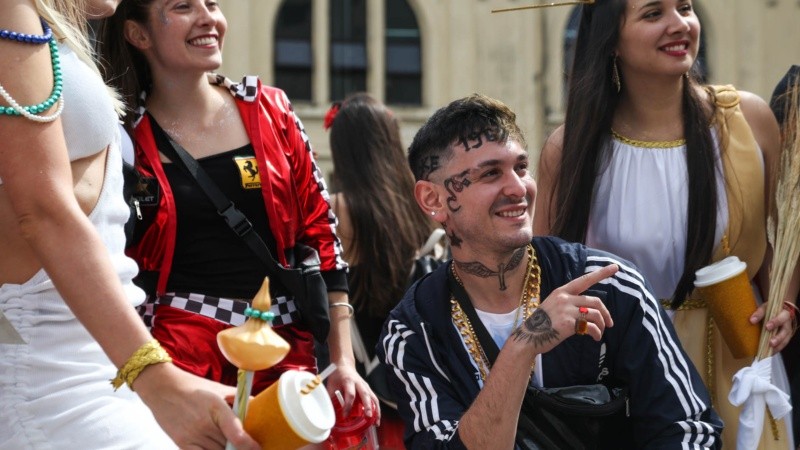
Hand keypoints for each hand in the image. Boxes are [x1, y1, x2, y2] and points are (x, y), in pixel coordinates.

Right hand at [134, 364, 259, 449]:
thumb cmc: (194, 387)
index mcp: (217, 408)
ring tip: (233, 446)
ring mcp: (192, 436)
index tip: (258, 448)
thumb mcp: (219, 389)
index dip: (249, 445)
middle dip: (239, 448)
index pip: (236, 434)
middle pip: (229, 447)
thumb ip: (239, 400)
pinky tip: (218, 449)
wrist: (163, 388)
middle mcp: (204, 424)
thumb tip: (259, 408)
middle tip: (248, 446)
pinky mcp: (182, 444)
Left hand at [325, 361, 380, 423]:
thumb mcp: (331, 384)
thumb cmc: (337, 375)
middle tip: (368, 417)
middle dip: (368, 407)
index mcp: (348, 380)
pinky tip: (376, 418)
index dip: (348, 405)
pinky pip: (374, 399)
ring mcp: (365, 385)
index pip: (350, 394)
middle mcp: (359, 382)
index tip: (345, 415)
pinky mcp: (368, 389)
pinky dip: (376, 409)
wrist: (344, 365)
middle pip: (365, 395)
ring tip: (376, 422)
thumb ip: (330, 397)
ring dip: (376, 410)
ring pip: (373, 397)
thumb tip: (329, 412)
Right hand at [531, 264, 616, 352]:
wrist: (529, 337)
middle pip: (595, 301)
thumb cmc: (542, 324)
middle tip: (609, 323)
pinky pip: (591, 326)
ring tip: (600, 333)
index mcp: (561, 291)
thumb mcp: (553, 305)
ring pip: (595, 313)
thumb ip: (569, 303)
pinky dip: (597, 333)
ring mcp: (566, 310)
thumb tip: (587, 308)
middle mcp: (565, 298)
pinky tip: (595, 337)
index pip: (585, 279)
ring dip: (602, 324)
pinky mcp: (568, 323)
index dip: (601, 273)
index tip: (615, 267)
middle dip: (605, 313)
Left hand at [750, 301, 796, 351]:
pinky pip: (782, 345)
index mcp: (784, 315)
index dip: (775, 322)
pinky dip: (776, 350)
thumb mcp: (766, 308)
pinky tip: (769, 354)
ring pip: (785, 341)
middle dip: (778, 338)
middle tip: (771, 342)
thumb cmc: (771, 310)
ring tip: (769, 351)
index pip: (781, 318)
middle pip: (785, 332)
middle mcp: (788, 325)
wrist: (779, 311)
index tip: (767, 326)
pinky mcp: (785, 339)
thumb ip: (759, 313)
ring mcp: (787, 333)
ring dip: (777, 346)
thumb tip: (751, 320)